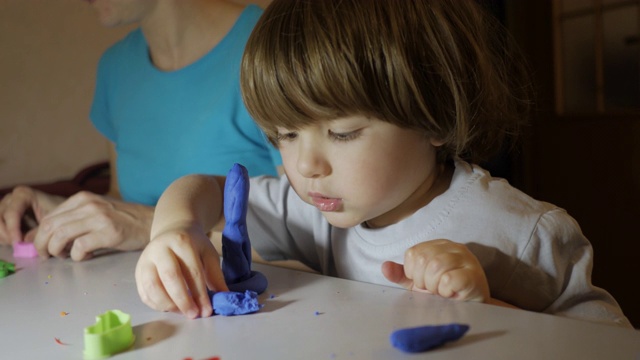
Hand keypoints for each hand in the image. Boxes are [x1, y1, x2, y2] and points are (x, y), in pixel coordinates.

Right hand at [0, 186, 63, 244]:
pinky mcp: (3, 216)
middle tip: (18, 245)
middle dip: (6, 233)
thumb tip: (25, 241)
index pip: (12, 213)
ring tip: (18, 244)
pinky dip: (3, 237)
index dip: (12, 229)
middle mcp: (11, 198)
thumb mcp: (52, 222)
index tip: (18, 243)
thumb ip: (38, 232)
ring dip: (3, 236)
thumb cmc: (58, 215)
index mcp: (23, 194)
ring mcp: (5, 206)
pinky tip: (15, 241)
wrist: (61, 214)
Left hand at [33, 191, 152, 260]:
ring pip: (61, 237)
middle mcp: (89, 205)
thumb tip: (41, 237)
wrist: (151, 221)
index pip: (49, 217)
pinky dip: (78, 256)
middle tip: (47, 256)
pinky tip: (87, 256)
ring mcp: (100, 218)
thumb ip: (72, 220)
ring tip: (65, 256)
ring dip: (57, 252)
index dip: (39, 236)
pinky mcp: (110, 232)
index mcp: (82, 198)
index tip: (42, 248)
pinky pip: (81, 247)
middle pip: (50, 227)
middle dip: (42, 246)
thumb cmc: (122, 221)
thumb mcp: (95, 213)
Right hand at [135, 222, 227, 318]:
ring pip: (152, 286)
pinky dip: (156, 305)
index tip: (207, 310)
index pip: (192, 271)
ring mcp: (145, 260)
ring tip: (182, 312)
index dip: (200, 293)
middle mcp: (160, 249)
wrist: (171, 231)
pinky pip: (143, 292)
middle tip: (194, 315)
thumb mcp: (208, 254)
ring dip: (168, 304)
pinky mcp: (137, 271)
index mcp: (181, 242)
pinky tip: (170, 309)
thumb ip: (215, 275)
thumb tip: (224, 297)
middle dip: (183, 300)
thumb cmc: (192, 245)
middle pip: (170, 277)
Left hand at [382, 239, 489, 302]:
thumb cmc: (445, 293)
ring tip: (443, 292)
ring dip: (435, 286)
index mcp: (438, 245)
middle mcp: (454, 247)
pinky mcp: (474, 275)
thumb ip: (402, 274)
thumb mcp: (420, 283)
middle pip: (423, 259)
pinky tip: (452, 294)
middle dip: (424, 281)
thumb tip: (384, 267)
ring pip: (436, 266)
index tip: (425, 282)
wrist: (471, 309)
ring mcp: (467, 259)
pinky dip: (445, 290)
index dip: (414, 273)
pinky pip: (450, 279)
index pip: (413, 253)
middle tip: (435, 289)